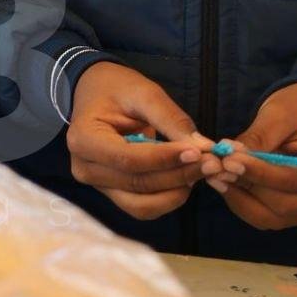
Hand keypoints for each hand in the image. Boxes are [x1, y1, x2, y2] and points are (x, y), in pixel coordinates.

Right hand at [66, 61, 219, 219]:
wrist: (95, 93)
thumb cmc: (116, 89)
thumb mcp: (143, 93)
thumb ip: (172, 120)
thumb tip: (205, 148)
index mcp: (83, 139)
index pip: (128, 159)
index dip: (166, 159)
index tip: (200, 152)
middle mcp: (84, 168)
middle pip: (138, 184)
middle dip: (179, 175)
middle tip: (213, 162)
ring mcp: (97, 184)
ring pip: (142, 204)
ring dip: (176, 191)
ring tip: (200, 171)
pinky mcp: (112, 192)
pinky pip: (143, 207)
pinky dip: (168, 198)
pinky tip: (184, 179)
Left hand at [217, 83, 296, 229]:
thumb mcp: (282, 115)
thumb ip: (261, 137)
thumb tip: (231, 153)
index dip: (261, 173)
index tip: (229, 160)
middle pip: (284, 206)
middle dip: (246, 187)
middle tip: (215, 167)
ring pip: (271, 216)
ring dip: (238, 197)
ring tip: (213, 173)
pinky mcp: (287, 207)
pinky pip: (262, 215)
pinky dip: (239, 201)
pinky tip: (220, 180)